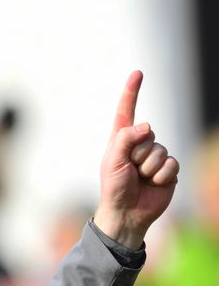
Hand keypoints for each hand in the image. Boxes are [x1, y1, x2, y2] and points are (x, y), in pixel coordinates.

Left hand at [94, 71, 178, 249]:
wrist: (128, 213)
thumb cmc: (114, 187)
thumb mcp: (113, 161)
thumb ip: (126, 139)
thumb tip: (146, 125)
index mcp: (121, 140)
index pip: (127, 111)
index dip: (132, 92)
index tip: (138, 73)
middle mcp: (139, 145)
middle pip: (148, 134)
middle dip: (138, 154)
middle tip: (130, 170)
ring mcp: (155, 156)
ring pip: (160, 150)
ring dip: (150, 167)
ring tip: (140, 179)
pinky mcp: (168, 169)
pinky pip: (171, 164)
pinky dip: (162, 175)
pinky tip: (154, 184)